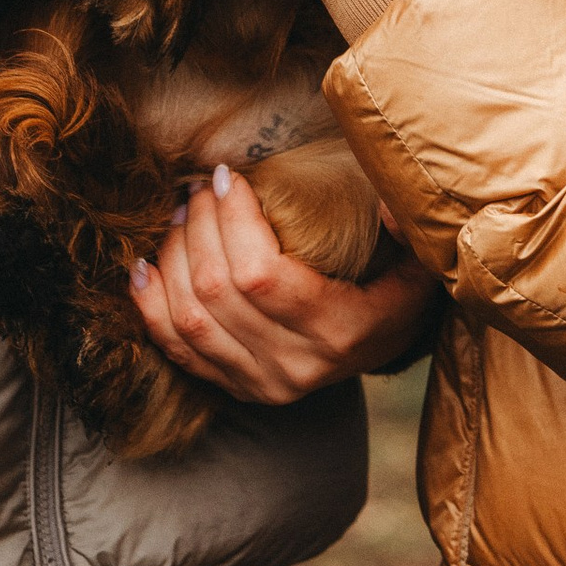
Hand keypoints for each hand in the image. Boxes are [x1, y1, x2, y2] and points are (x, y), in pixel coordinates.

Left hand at [128, 165, 437, 402]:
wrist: (387, 347)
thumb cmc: (399, 286)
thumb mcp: (420, 259)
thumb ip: (406, 226)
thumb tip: (384, 202)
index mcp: (341, 329)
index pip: (262, 275)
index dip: (233, 220)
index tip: (226, 176)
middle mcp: (296, 365)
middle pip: (219, 292)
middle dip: (198, 226)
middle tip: (198, 187)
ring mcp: (263, 383)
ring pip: (190, 320)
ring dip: (173, 258)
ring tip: (180, 214)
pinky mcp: (237, 388)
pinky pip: (178, 351)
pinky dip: (153, 308)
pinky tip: (146, 267)